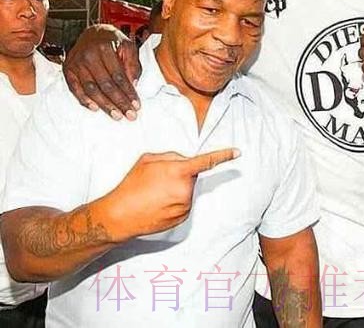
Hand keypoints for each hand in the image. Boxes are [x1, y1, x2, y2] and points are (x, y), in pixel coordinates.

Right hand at [63, 24, 140, 119]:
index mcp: (105, 48)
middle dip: (119, 102)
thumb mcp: (128, 46)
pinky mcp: (68, 69)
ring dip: (105, 105)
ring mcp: (76, 63)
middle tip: (129, 115)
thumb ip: (133, 64)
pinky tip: (95, 108)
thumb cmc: (113, 42)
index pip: (118, 76)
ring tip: (116, 116)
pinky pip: (75, 89)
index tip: (136, 105)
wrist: (92, 32)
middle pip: (105, 85)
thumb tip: (133, 85)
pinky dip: (84, 100)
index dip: (128, 92)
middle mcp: (88, 55)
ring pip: (91, 89)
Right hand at [101, 148, 239, 241]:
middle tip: (159, 179)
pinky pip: (183, 204)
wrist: (120, 215)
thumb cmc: (131, 185)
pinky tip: (158, 204)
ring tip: (155, 194)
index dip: (223, 155)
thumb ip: (171, 156)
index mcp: (179, 171)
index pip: (206, 161)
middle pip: (191, 176)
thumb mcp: (148, 160)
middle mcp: (185, 189)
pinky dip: (174, 202)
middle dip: (180, 174)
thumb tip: (183, 161)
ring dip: (176, 189)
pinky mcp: (182, 218)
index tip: (237, 152)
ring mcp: (185, 205)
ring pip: (187, 190)